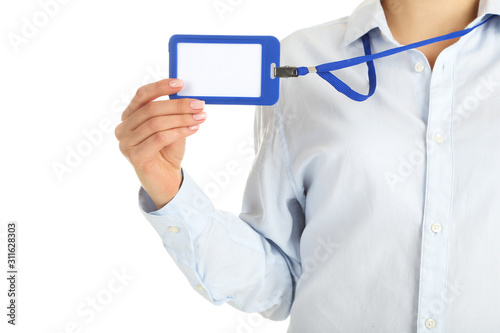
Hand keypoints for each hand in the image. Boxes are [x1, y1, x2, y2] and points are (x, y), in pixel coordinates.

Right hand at [115, 79, 206, 208]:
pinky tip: (193, 128)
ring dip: (181, 118)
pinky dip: (178, 132)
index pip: (142, 95)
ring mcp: (126, 143)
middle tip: (199, 104)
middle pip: (151, 109)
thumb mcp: (172, 127)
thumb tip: (187, 96)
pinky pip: (158, 138)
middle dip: (178, 105)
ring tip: (200, 117)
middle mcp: (123, 128)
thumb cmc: (168, 152)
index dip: (160, 87)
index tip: (181, 83)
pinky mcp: (135, 157)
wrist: (167, 180)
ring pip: (156, 123)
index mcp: (129, 117)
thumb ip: (173, 113)